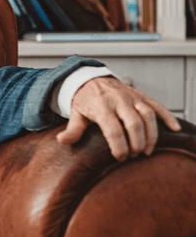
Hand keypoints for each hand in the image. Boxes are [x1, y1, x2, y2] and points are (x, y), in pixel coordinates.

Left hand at [56, 76, 181, 160]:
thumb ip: (72, 129)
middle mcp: (117, 100)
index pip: (113, 130)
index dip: (119, 146)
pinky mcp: (140, 95)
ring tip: (147, 150)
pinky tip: (175, 128)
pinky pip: (157, 105)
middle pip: (133, 123)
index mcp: (100, 106)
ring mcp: (131, 96)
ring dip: (151, 134)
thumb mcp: (74, 113)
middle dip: (136, 142)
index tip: (120, 158)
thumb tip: (61, 141)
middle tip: (134, 155)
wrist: (88, 78)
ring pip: (148, 115)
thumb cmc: (82, 100)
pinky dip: (168, 116)